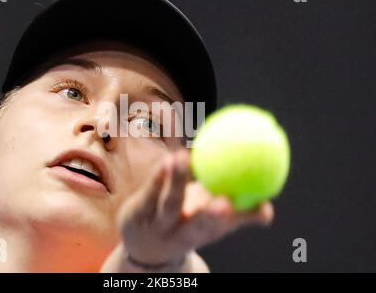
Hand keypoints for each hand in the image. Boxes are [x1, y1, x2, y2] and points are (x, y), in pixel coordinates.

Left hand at [116, 148, 273, 266]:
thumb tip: (268, 209)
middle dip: (212, 215)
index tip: (263, 209)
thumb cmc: (186, 227)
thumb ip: (239, 213)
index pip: (226, 227)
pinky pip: (149, 191)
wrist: (143, 247)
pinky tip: (167, 160)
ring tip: (183, 157)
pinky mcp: (136, 212)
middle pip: (198, 225)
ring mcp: (157, 224)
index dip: (244, 218)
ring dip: (177, 181)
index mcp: (204, 234)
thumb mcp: (211, 224)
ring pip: (169, 203)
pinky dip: (158, 176)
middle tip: (225, 199)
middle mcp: (182, 233)